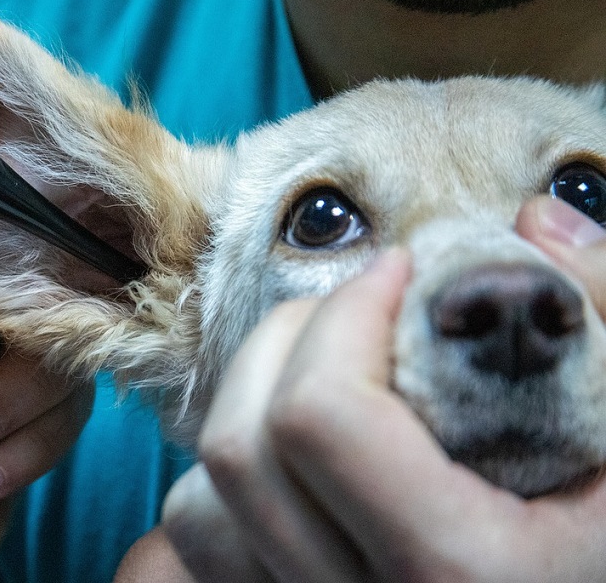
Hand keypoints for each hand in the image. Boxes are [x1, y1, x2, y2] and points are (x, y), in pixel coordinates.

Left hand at [163, 237, 605, 581]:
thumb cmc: (604, 546)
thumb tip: (536, 220)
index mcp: (456, 570)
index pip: (318, 417)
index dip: (347, 313)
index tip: (399, 273)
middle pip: (240, 446)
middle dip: (288, 339)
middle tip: (359, 309)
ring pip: (201, 503)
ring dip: (247, 408)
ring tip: (329, 373)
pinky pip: (205, 543)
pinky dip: (229, 481)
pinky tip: (303, 453)